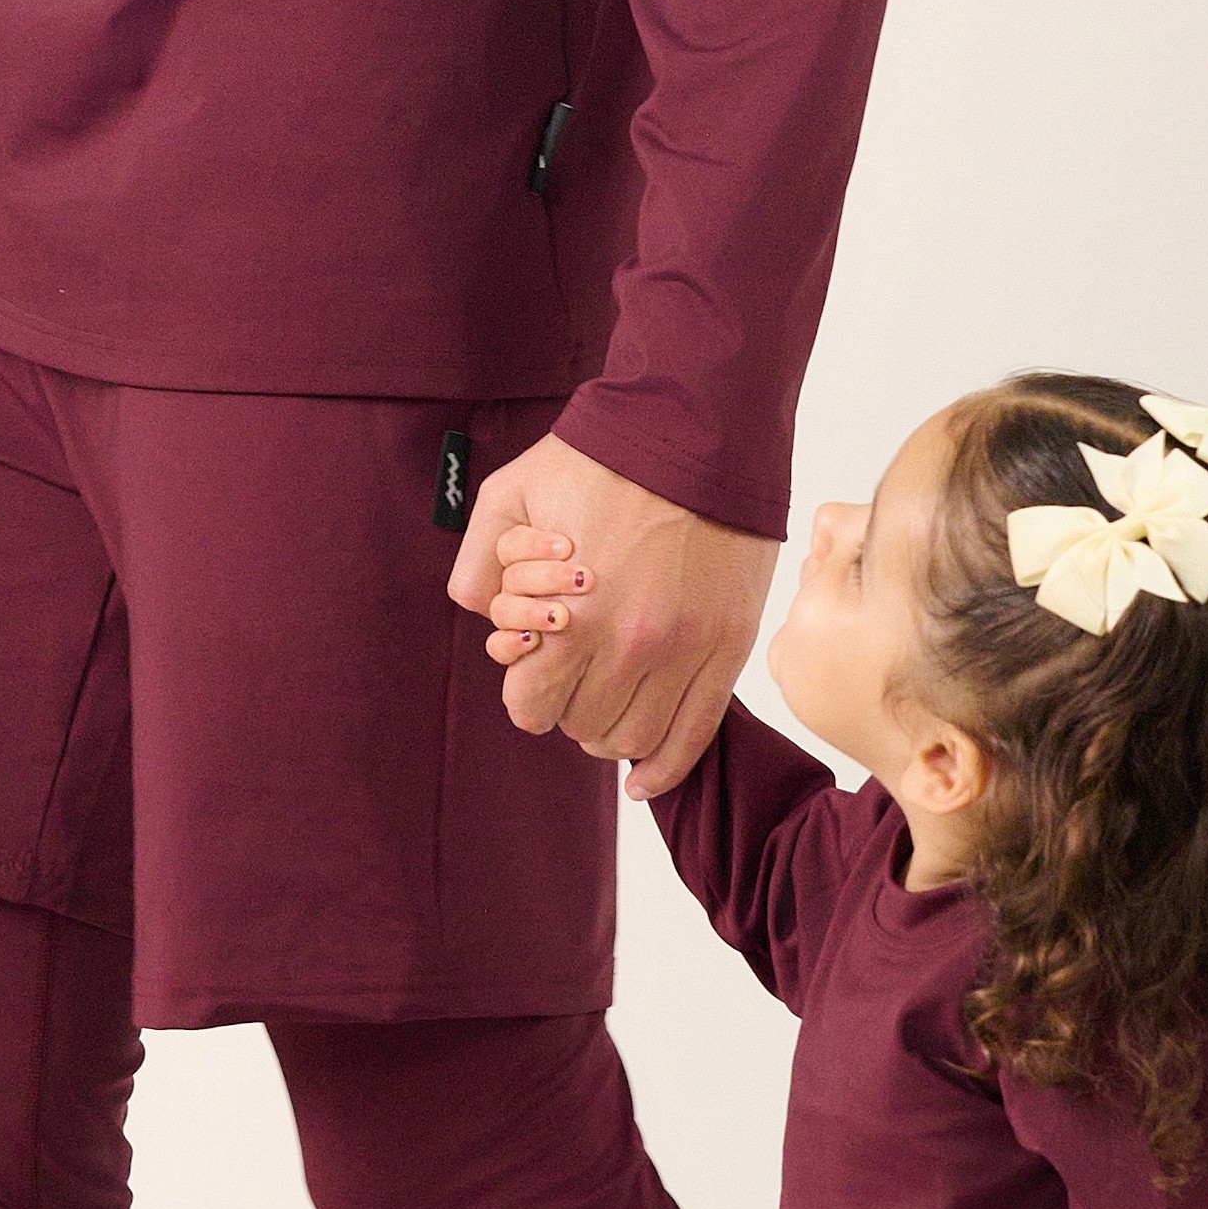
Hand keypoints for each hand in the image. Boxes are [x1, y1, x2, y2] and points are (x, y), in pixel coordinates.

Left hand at [445, 438, 776, 798]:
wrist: (696, 428)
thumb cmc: (600, 458)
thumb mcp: (509, 497)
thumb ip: (478, 564)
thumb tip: (484, 621)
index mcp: (570, 617)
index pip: (531, 707)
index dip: (527, 691)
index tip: (537, 669)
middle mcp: (629, 646)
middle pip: (582, 727)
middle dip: (570, 704)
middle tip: (577, 673)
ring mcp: (685, 651)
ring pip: (635, 739)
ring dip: (614, 730)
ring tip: (613, 698)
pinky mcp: (729, 647)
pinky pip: (696, 735)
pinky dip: (665, 768)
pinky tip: (643, 780)